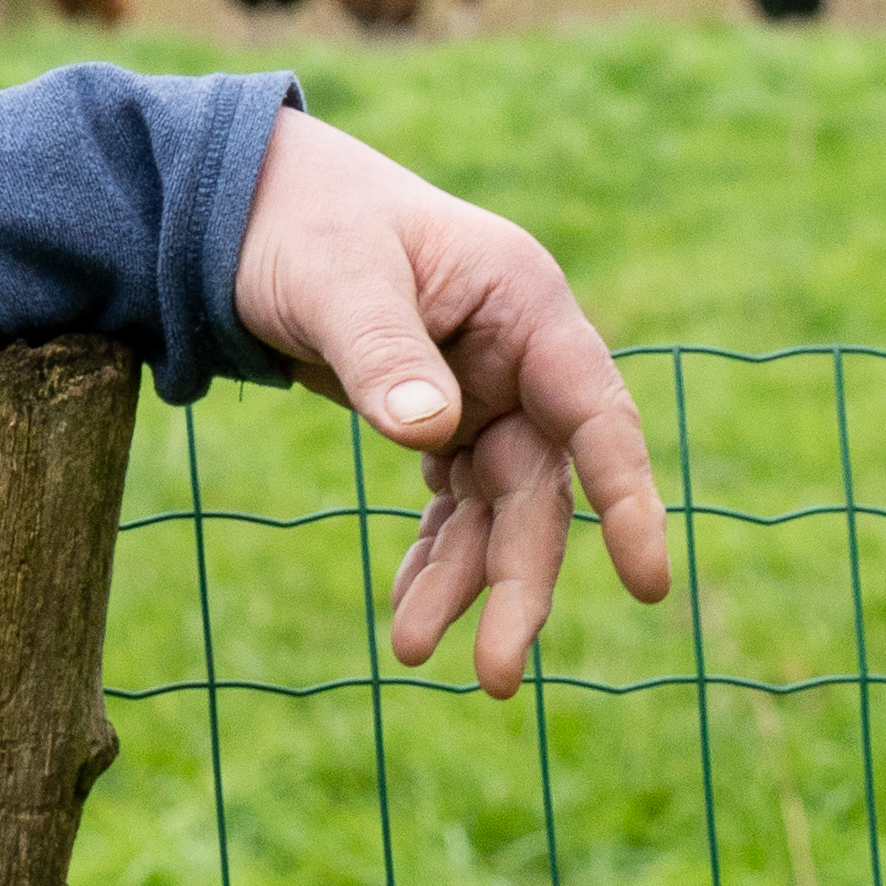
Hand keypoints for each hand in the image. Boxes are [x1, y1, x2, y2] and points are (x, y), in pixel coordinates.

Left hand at [225, 109, 672, 694]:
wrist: (237, 209)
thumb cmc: (297, 221)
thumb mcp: (333, 280)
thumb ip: (383, 353)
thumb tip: (430, 434)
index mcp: (522, 301)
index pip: (593, 411)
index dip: (628, 498)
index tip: (648, 582)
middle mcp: (518, 353)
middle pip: (542, 485)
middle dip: (520, 580)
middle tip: (496, 676)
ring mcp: (481, 389)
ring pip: (496, 508)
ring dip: (464, 581)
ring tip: (412, 650)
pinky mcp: (439, 417)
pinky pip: (454, 503)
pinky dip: (436, 555)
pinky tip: (406, 608)